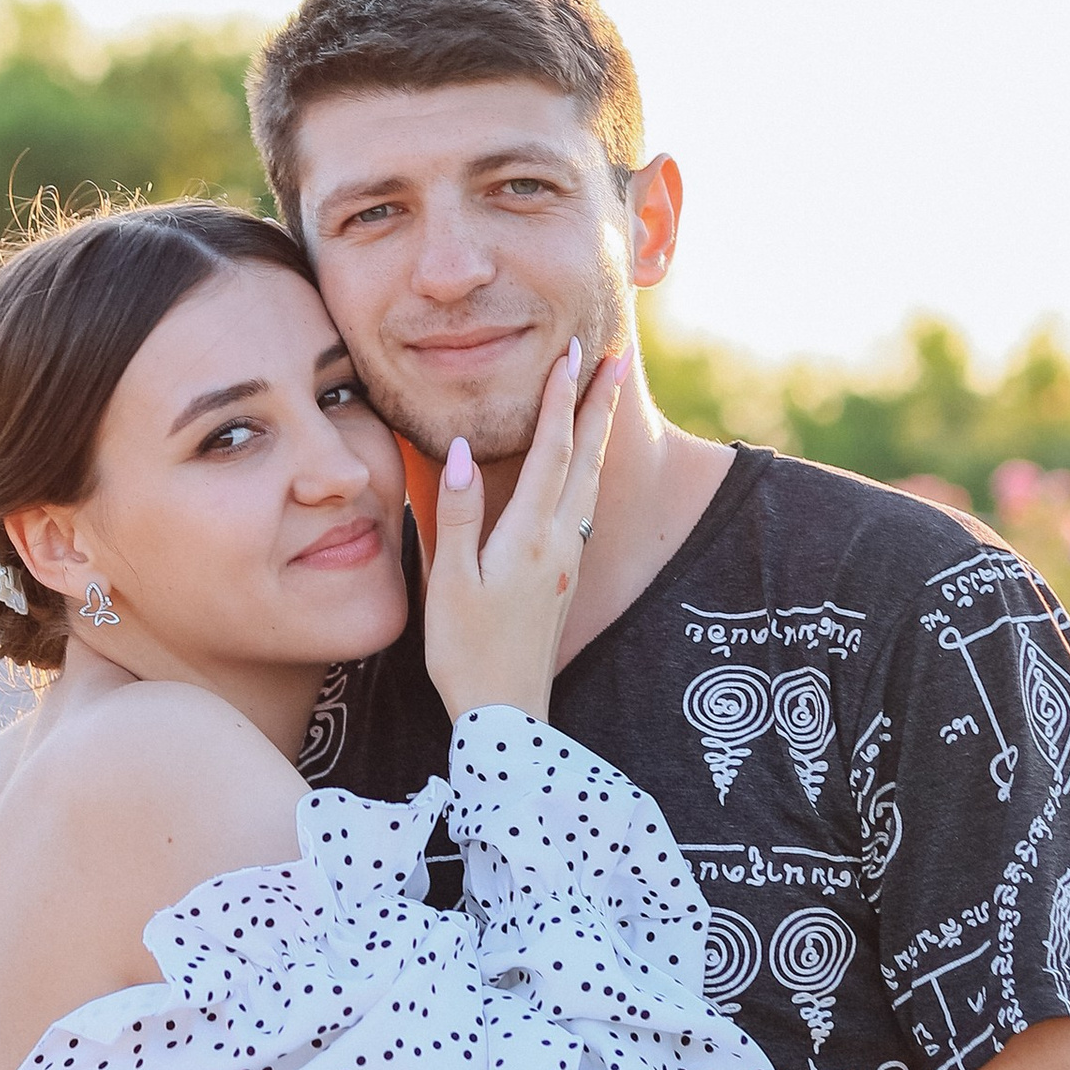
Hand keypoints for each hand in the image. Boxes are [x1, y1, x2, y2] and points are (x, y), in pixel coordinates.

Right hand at [424, 343, 626, 720]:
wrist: (507, 714)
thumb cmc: (467, 650)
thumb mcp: (451, 583)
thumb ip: (457, 516)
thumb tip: (458, 452)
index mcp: (531, 537)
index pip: (551, 452)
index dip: (561, 400)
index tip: (572, 355)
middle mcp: (559, 543)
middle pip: (585, 459)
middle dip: (599, 405)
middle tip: (619, 358)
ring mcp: (566, 562)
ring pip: (588, 483)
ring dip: (596, 435)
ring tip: (603, 399)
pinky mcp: (562, 579)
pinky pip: (581, 506)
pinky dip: (585, 471)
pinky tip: (581, 470)